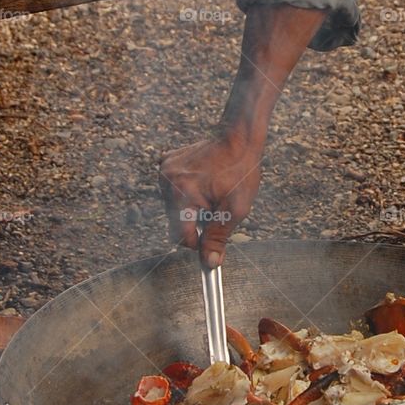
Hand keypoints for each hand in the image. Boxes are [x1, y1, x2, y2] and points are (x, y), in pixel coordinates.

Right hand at [159, 133, 262, 264]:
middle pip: (175, 221)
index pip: (180, 236)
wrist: (238, 141)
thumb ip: (218, 237)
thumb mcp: (235, 210)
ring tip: (209, 192)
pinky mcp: (165, 162)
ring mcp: (164, 170)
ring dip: (189, 207)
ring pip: (172, 207)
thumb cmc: (240, 173)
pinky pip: (170, 189)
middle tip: (215, 207)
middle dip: (195, 221)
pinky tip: (200, 182)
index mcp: (183, 194)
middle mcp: (168, 182)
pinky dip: (183, 191)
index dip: (197, 242)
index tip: (209, 241)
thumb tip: (210, 263)